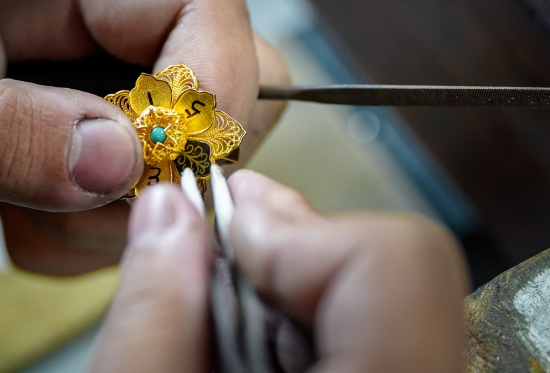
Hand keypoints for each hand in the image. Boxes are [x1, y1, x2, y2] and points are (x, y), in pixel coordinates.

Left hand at [0, 0, 288, 267]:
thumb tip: (117, 159)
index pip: (199, 6)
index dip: (208, 89)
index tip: (164, 171)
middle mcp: (98, 29)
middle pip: (222, 79)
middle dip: (168, 166)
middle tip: (86, 202)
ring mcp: (102, 91)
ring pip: (189, 154)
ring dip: (118, 214)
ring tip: (22, 214)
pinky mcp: (95, 147)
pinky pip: (147, 201)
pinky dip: (94, 236)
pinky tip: (23, 220)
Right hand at [89, 171, 467, 372]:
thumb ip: (151, 318)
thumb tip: (168, 210)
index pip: (389, 258)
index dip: (290, 231)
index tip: (222, 239)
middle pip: (374, 262)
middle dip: (273, 252)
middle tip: (205, 266)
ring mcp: (416, 369)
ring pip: (369, 289)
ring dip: (278, 286)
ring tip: (219, 324)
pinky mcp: (394, 367)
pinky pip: (368, 319)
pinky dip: (295, 316)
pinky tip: (247, 347)